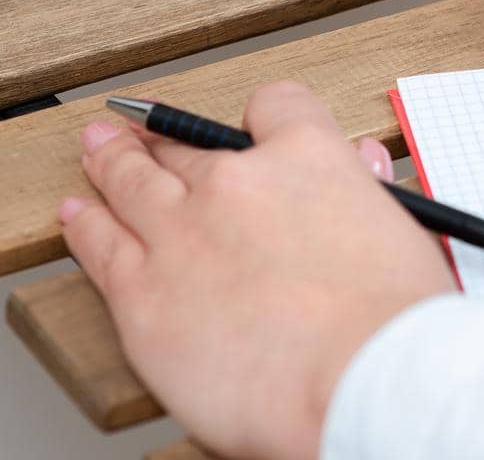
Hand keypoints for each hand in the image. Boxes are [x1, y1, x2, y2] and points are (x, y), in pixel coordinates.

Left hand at [58, 82, 453, 459]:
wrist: (359, 379)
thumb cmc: (393, 319)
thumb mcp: (401, 230)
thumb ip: (366, 192)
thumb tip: (361, 167)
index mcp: (305, 154)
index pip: (273, 106)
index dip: (262, 120)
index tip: (253, 133)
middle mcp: (236, 180)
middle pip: (186, 145)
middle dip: (163, 136)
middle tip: (140, 130)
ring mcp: (183, 232)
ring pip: (133, 182)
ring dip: (113, 163)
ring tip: (99, 150)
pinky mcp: (145, 295)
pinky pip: (104, 247)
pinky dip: (89, 227)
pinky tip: (81, 218)